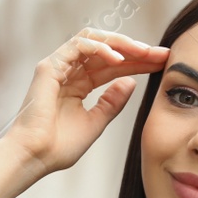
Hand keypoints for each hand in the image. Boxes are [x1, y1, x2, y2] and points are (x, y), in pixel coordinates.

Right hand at [2, 27, 168, 175]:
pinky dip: (100, 49)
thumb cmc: (59, 146)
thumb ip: (112, 102)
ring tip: (144, 52)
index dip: (138, 63)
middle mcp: (69, 72)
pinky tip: (119, 59)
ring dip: (121, 44)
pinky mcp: (49, 66)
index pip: (113, 66)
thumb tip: (131, 82)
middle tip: (162, 54)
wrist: (35, 157)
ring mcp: (58, 66)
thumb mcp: (95, 123)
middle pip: (107, 51)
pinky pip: (78, 46)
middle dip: (136, 50)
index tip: (163, 63)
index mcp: (79, 85)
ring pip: (93, 41)